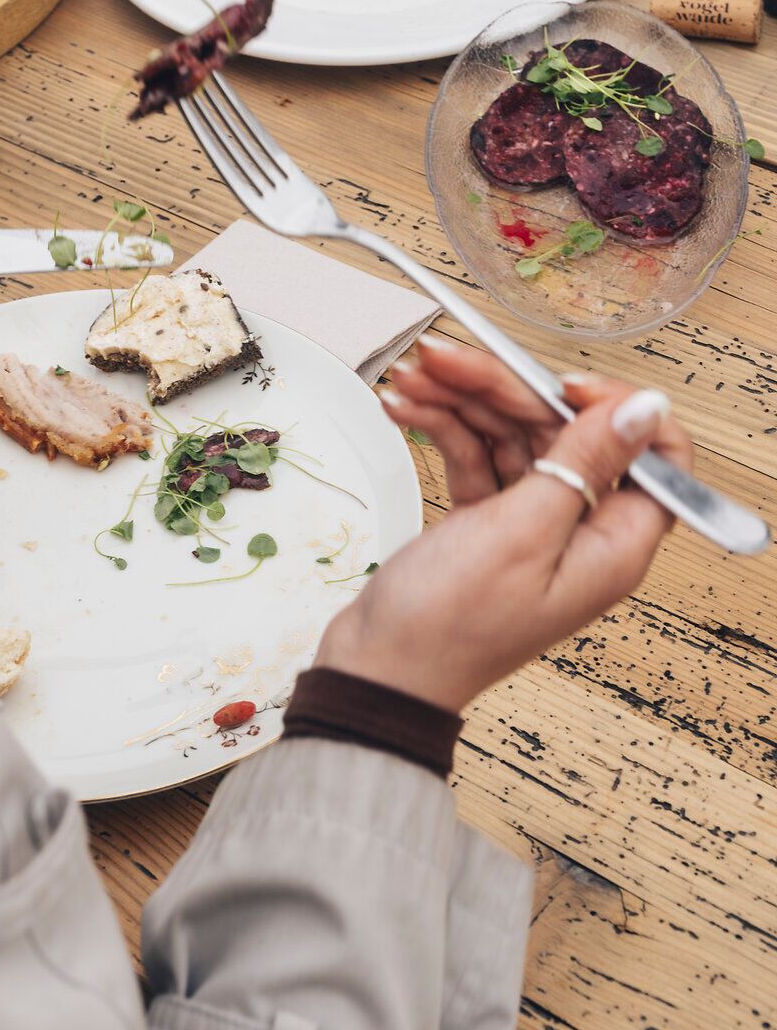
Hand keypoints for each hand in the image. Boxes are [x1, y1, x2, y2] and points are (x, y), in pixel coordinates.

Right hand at [314, 336, 691, 712]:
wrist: (379, 669)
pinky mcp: (488, 524)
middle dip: (501, 389)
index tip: (557, 383)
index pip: (650, 455)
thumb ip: (583, 462)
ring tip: (413, 379)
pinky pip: (476, 457)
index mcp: (612, 543)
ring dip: (460, 402)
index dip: (611, 409)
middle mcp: (580, 532)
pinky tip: (405, 411)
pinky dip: (443, 430)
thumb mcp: (521, 532)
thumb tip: (644, 410)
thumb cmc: (450, 624)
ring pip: (511, 436)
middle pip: (561, 431)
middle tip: (444, 361)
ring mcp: (532, 527)